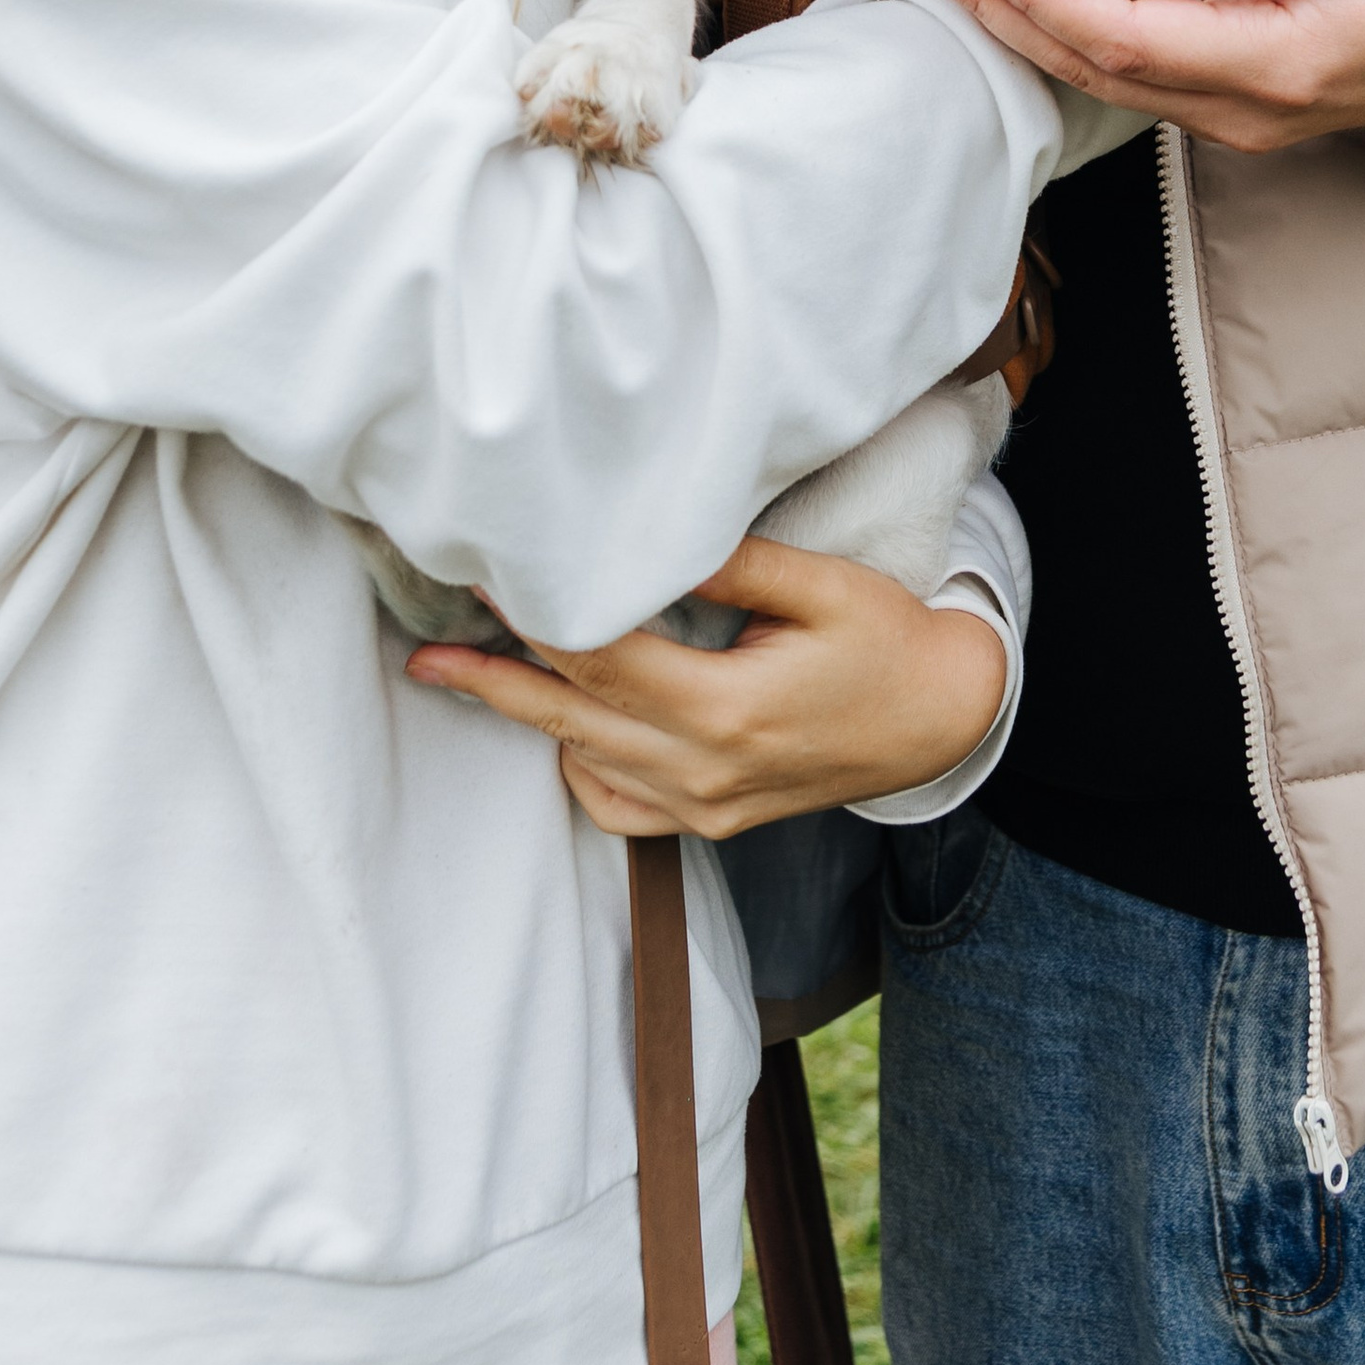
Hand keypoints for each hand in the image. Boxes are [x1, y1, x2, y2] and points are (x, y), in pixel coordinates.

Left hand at [405, 533, 1008, 835]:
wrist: (940, 722)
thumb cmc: (886, 642)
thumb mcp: (822, 588)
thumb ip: (731, 566)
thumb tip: (642, 538)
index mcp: (727, 710)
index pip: (603, 658)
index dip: (537, 616)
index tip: (486, 576)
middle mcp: (703, 772)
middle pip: (572, 718)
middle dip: (492, 680)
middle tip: (424, 655)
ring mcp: (703, 809)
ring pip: (585, 762)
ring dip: (530, 716)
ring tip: (469, 674)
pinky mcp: (708, 826)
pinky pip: (616, 805)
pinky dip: (582, 765)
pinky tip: (566, 723)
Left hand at [891, 0, 1364, 155]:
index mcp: (1270, 65)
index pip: (1120, 36)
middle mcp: (1235, 110)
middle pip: (1087, 67)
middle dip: (995, 10)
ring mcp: (1229, 117)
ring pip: (1098, 78)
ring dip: (1017, 24)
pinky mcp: (1226, 102)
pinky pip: (1124, 74)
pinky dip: (1062, 33)